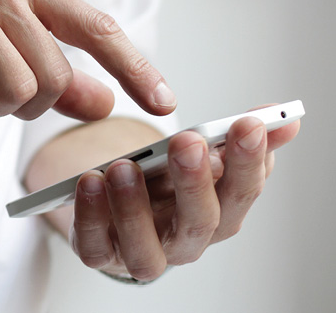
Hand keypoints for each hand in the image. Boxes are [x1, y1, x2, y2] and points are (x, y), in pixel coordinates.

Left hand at [69, 108, 300, 280]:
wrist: (117, 208)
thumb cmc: (165, 184)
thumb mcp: (200, 156)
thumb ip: (236, 138)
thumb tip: (285, 119)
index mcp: (218, 214)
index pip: (242, 193)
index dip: (248, 161)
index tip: (247, 124)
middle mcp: (185, 242)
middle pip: (199, 223)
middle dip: (195, 182)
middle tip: (187, 142)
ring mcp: (142, 253)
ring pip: (145, 248)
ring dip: (134, 207)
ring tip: (124, 167)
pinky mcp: (100, 254)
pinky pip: (94, 246)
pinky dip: (90, 217)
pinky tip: (89, 182)